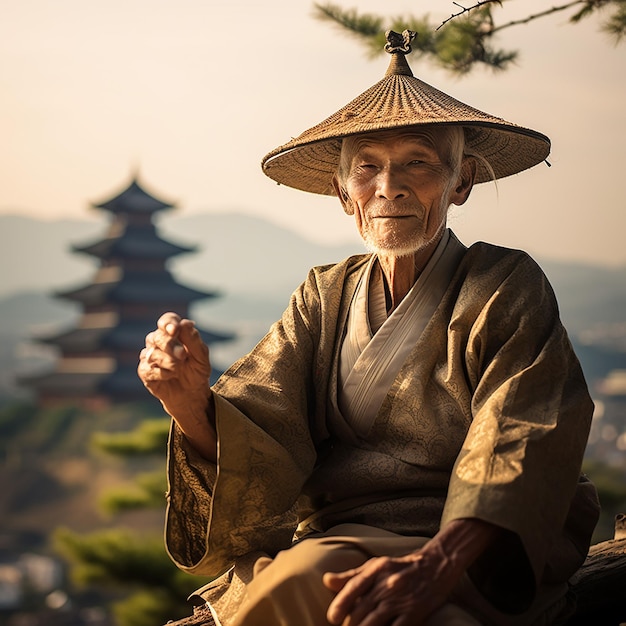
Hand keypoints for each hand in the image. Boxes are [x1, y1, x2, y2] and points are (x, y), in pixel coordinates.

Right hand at [138, 312, 215, 459]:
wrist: (191, 394)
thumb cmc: (197, 371)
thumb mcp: (201, 357)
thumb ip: (194, 340)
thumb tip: (185, 323)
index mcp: (174, 333)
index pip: (166, 321)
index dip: (168, 323)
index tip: (174, 330)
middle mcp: (159, 341)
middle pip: (158, 336)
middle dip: (171, 346)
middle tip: (183, 356)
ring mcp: (150, 355)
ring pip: (152, 353)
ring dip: (168, 361)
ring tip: (179, 369)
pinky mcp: (144, 371)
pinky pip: (148, 368)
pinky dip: (161, 373)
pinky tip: (171, 376)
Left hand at [323, 519, 500, 625]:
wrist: (435, 566)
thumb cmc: (400, 567)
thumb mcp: (375, 566)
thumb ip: (351, 575)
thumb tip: (326, 580)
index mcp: (375, 570)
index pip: (351, 590)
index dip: (339, 607)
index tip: (332, 618)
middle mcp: (386, 585)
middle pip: (360, 611)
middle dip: (349, 624)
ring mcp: (400, 600)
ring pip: (373, 623)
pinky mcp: (413, 613)